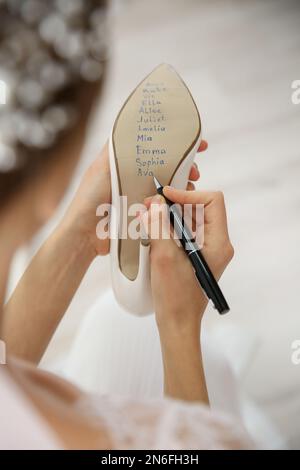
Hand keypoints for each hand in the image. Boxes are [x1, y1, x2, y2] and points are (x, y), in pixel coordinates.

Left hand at [62, 140, 205, 256]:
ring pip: (169, 188)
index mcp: (127, 166)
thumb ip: (115, 149)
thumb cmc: (89, 199)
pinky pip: (165, 207)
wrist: (85, 233)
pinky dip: (176, 204)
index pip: (155, 150)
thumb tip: (128, 126)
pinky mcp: (146, 215)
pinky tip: (183, 203)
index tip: (195, 142)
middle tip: (194, 170)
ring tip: (190, 187)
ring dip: (184, 186)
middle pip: (167, 169)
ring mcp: (142, 198)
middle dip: (185, 167)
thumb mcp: (102, 167)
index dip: (174, 144)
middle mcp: (136, 180)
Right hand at [142, 185, 233, 334]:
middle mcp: (216, 243)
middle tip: (152, 204)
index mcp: (218, 242)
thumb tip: (154, 203)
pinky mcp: (194, 256)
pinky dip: (168, 227)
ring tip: (148, 215)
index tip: (165, 196)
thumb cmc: (176, 297)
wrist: (177, 324)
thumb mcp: (164, 257)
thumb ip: (159, 226)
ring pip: (189, 219)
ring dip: (169, 214)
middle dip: (175, 203)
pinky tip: (151, 228)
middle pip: (200, 208)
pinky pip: (183, 232)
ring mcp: (205, 250)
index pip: (212, 201)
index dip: (189, 195)